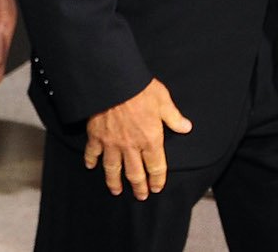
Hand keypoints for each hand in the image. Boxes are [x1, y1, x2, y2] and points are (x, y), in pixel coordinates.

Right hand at [83, 79, 191, 199]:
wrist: (111, 81)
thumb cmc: (139, 88)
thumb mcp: (162, 100)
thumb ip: (174, 117)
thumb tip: (186, 127)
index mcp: (150, 140)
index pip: (155, 168)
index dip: (156, 180)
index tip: (156, 188)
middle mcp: (131, 146)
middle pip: (135, 174)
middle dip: (138, 187)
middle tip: (140, 196)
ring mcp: (111, 143)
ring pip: (113, 169)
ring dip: (114, 182)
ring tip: (116, 191)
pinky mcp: (96, 136)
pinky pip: (92, 153)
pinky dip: (91, 161)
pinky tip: (90, 167)